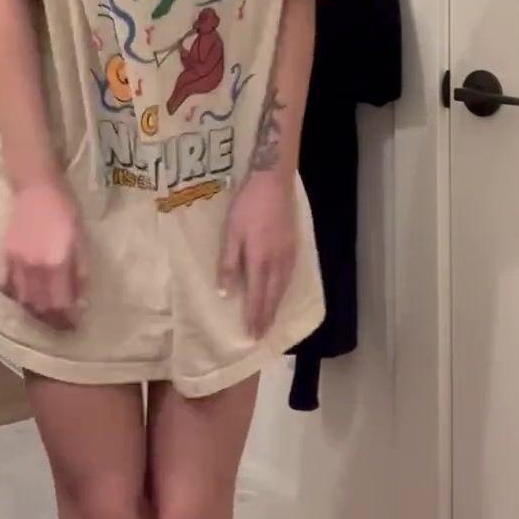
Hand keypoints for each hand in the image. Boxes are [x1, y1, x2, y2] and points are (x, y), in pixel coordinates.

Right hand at [0, 181, 88, 329]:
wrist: (36, 185)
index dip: (68, 317)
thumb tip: (80, 296)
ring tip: (42, 316)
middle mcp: (35, 266)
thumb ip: (80, 268)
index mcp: (57, 262)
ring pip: (22, 297)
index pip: (61, 300)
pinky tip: (19, 300)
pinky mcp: (4, 254)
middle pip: (40, 304)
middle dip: (51, 318)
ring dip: (32, 310)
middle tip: (59, 326)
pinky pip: (5, 282)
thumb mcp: (80, 237)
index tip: (73, 326)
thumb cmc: (65, 208)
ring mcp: (16, 261)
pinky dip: (12, 295)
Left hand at [218, 172, 296, 338]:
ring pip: (283, 288)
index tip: (251, 334)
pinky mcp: (294, 247)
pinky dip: (283, 291)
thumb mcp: (231, 233)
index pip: (257, 296)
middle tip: (262, 336)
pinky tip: (280, 292)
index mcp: (260, 261)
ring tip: (270, 321)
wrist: (273, 183)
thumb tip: (225, 292)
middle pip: (272, 296)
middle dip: (266, 317)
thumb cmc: (247, 207)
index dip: (254, 316)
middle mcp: (277, 263)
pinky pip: (289, 277)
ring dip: (276, 306)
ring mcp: (288, 255)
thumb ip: (228, 263)